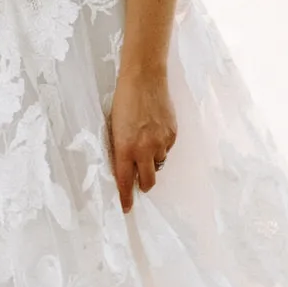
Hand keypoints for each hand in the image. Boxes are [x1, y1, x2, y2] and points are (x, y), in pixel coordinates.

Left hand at [109, 69, 176, 213]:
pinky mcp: (173, 134)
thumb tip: (126, 167)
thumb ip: (120, 150)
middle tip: (139, 181)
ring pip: (159, 164)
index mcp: (125, 148)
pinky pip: (167, 149)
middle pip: (148, 181)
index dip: (126, 198)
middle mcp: (145, 149)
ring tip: (145, 141)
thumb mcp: (114, 128)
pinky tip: (154, 130)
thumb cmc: (123, 100)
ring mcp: (161, 142)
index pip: (125, 181)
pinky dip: (161, 146)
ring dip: (152, 160)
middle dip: (144, 184)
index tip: (127, 208)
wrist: (144, 78)